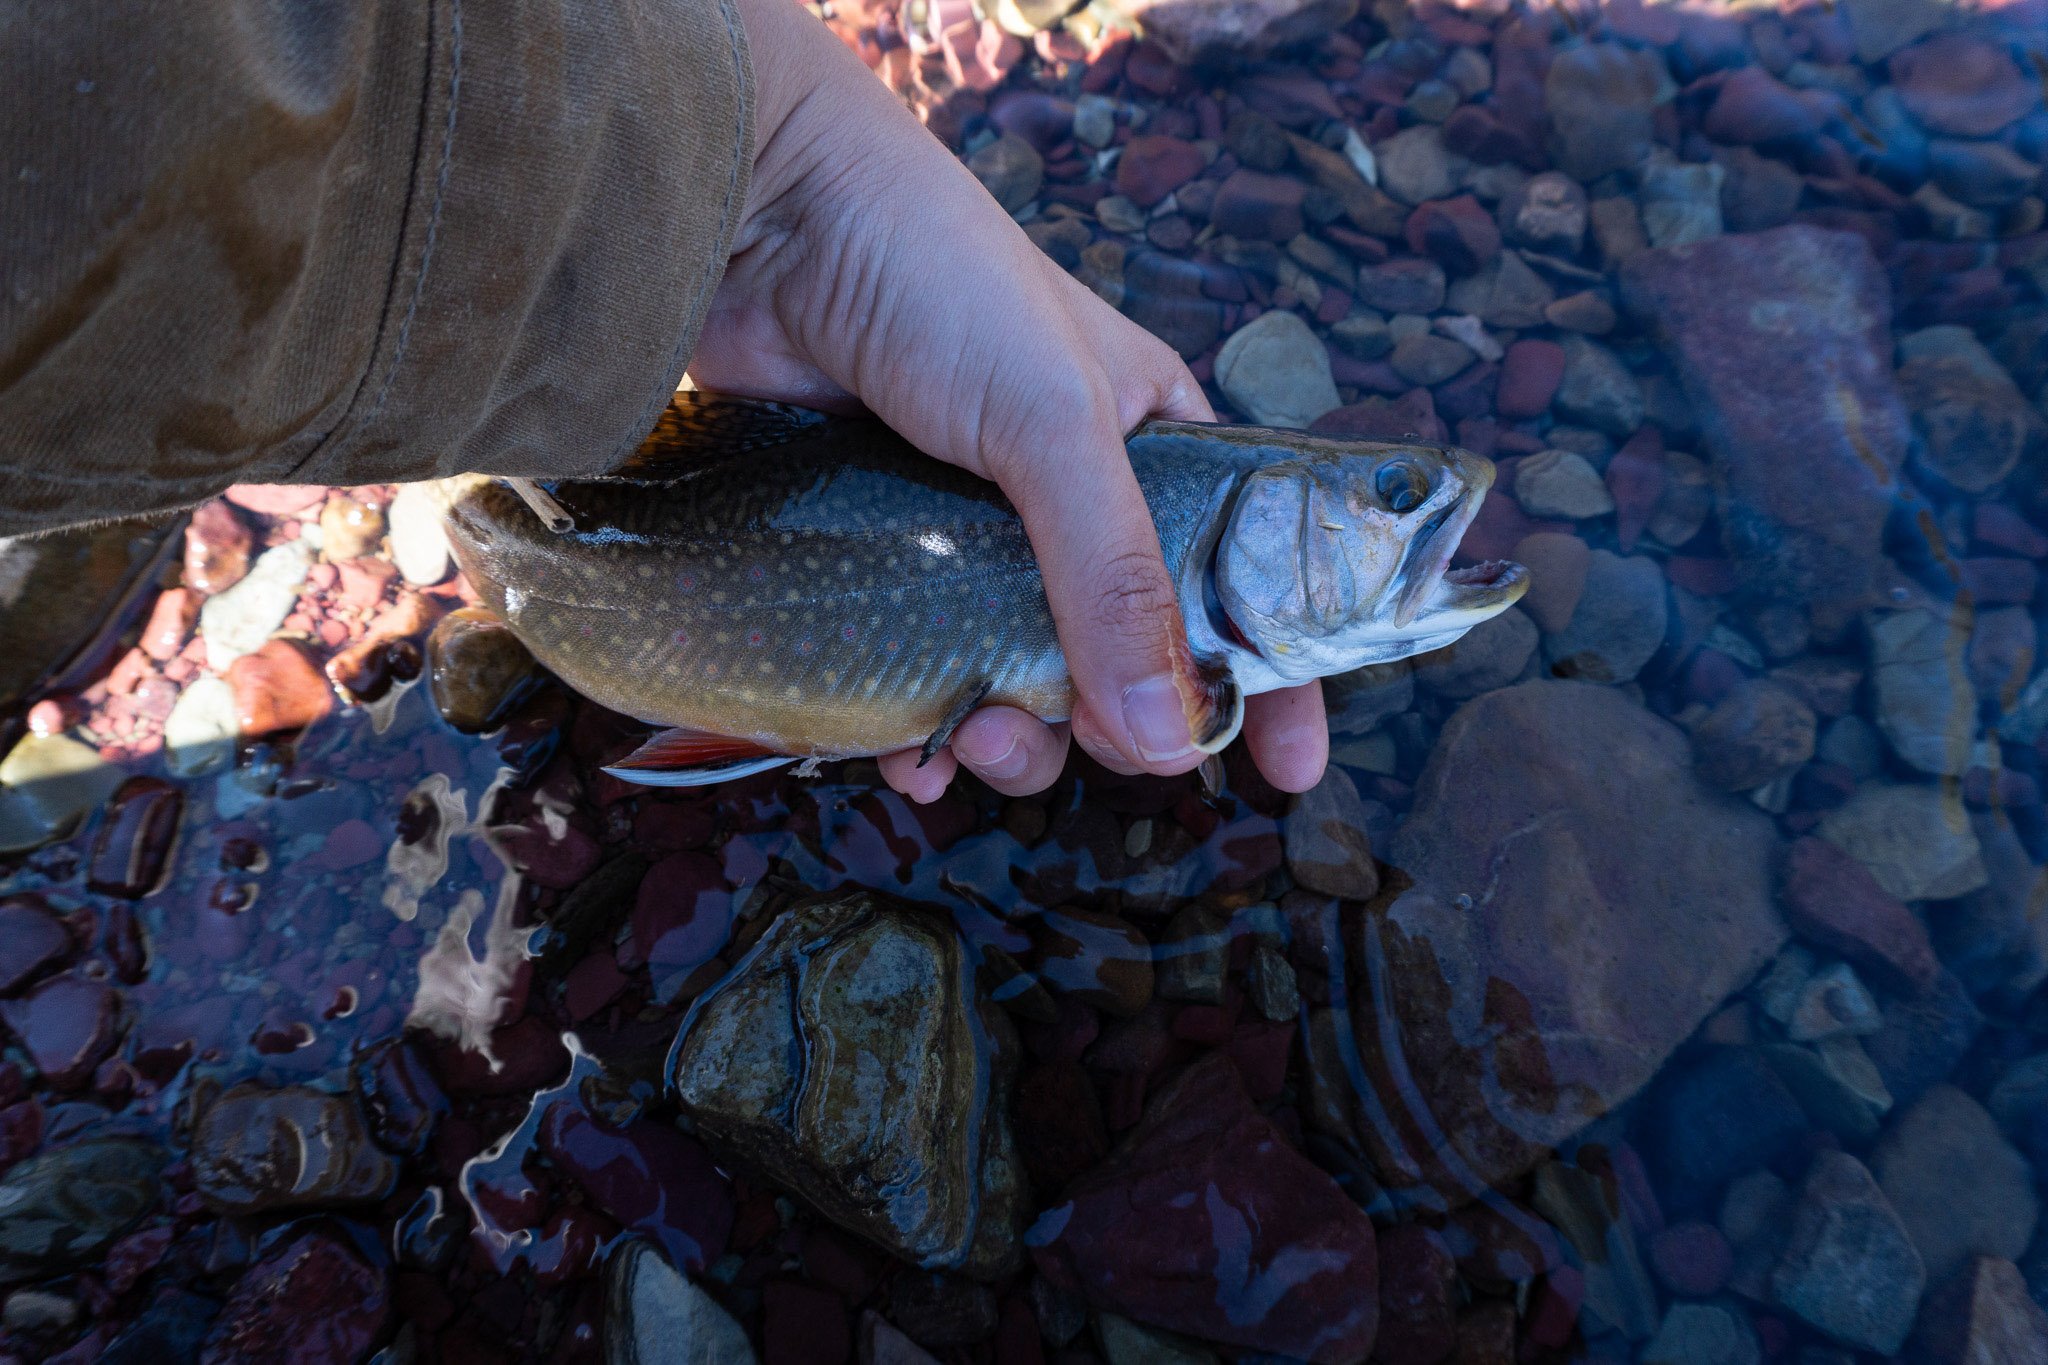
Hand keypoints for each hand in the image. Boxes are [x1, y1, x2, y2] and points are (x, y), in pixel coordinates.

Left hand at [688, 0, 1327, 800]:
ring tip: (973, 739)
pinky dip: (925, 728)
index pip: (1242, 578)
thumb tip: (1169, 739)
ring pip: (1022, 684)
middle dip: (1110, 724)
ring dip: (1012, 741)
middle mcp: (1071, 502)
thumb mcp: (1055, 425)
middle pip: (1123, 658)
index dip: (1271, 674)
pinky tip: (907, 752)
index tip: (1287, 770)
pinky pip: (924, 678)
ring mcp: (972, 538)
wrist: (763, 222)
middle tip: (1082, 743)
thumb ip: (1115, 579)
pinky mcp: (881, 561)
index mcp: (1153, 448)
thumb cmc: (938, 282)